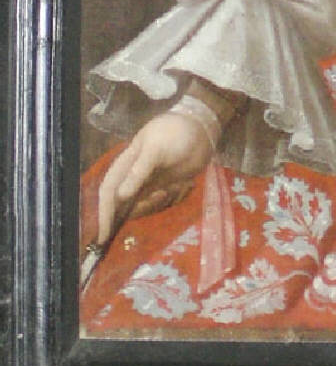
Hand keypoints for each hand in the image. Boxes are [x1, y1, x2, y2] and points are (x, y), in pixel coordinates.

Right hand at [96, 111, 212, 244]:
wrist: (202, 128)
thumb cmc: (175, 133)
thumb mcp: (156, 148)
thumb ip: (139, 171)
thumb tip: (121, 196)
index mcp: (126, 163)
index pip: (109, 191)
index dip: (104, 213)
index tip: (103, 237)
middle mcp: (134, 177)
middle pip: (126, 204)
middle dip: (143, 207)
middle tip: (163, 194)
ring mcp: (151, 183)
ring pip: (147, 206)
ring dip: (161, 201)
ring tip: (177, 183)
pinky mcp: (166, 187)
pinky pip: (164, 203)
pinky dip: (174, 198)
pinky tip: (185, 183)